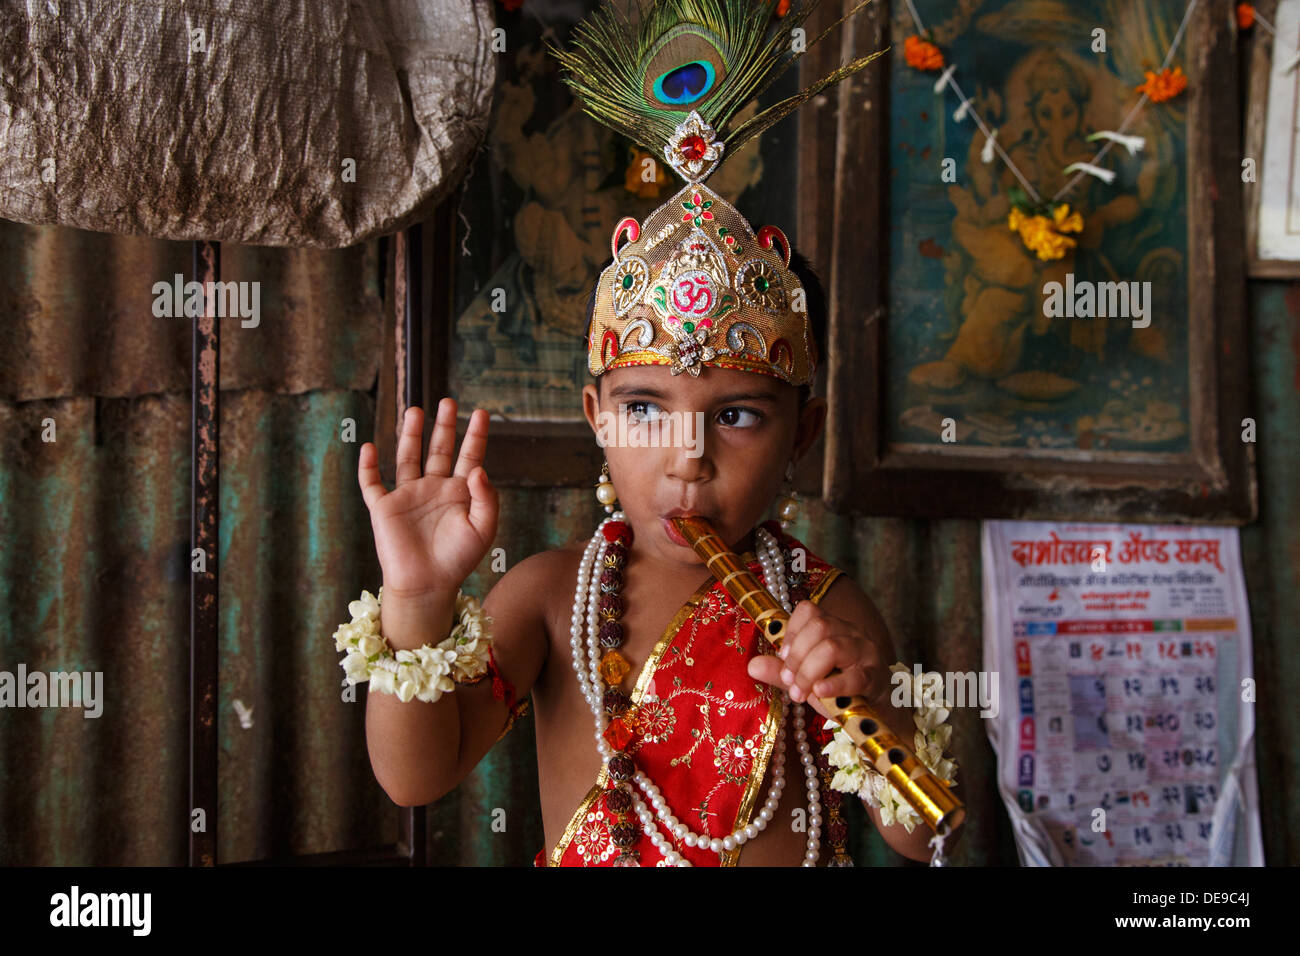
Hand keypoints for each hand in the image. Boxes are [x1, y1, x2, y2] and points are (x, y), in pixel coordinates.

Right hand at [357, 398, 497, 598]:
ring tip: (415, 410)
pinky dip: (367, 466)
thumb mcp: (483, 529)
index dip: (475, 435)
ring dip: (410, 435)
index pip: (468, 456)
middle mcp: (433, 489)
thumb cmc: (458, 560)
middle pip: (438, 449)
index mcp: (458, 493)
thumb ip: (486, 498)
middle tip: (448, 402)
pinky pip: (372, 483)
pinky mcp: (384, 508)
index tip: (482, 413)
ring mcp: (407, 496)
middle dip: (443, 426)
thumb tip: (477, 468)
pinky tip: (369, 447)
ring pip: (407, 457)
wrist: (428, 585)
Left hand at [746, 601, 888, 722]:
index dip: (791, 632)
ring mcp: (865, 653)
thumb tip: (751, 665)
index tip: (783, 658)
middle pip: (819, 627)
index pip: (809, 610)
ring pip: (833, 647)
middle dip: (797, 656)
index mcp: (832, 628)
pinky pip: (855, 676)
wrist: (876, 714)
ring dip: (809, 673)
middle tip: (789, 682)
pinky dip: (834, 684)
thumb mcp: (805, 680)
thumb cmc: (839, 691)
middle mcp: (850, 633)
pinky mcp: (877, 677)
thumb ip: (781, 672)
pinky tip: (819, 692)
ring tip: (800, 694)